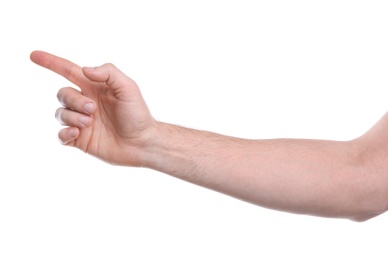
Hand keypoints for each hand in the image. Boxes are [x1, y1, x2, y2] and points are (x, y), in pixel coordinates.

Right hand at [30, 51, 155, 165]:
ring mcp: (82, 122)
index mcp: (95, 88)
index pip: (68, 71)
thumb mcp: (128, 87)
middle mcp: (86, 103)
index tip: (33, 55)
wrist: (142, 143)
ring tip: (90, 123)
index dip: (51, 62)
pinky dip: (64, 133)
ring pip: (60, 113)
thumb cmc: (138, 114)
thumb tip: (85, 70)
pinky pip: (61, 135)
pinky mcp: (81, 140)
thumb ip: (108, 73)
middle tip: (93, 109)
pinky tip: (77, 134)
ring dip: (72, 117)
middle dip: (74, 100)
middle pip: (63, 93)